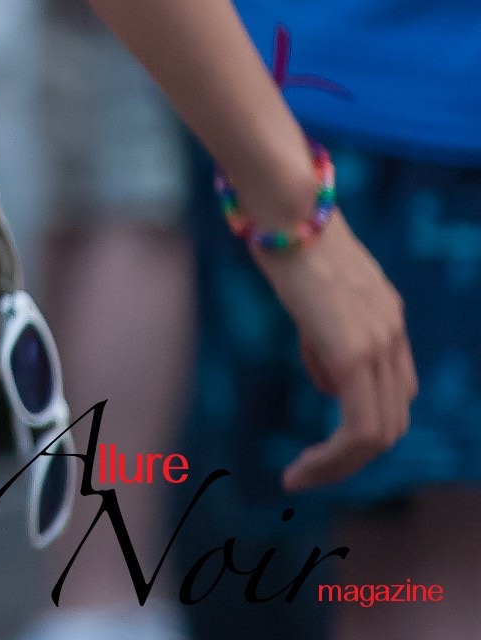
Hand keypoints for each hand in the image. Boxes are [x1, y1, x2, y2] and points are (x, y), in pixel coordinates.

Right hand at [256, 210, 416, 488]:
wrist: (286, 203)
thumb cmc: (285, 233)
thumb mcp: (313, 289)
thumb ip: (326, 334)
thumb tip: (328, 383)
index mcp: (387, 314)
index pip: (396, 390)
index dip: (365, 422)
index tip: (327, 439)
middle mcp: (392, 332)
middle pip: (392, 421)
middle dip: (353, 457)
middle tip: (312, 470)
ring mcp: (377, 344)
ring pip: (378, 435)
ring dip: (340, 467)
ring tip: (303, 477)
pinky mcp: (353, 353)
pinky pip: (357, 429)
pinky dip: (332, 460)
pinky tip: (301, 469)